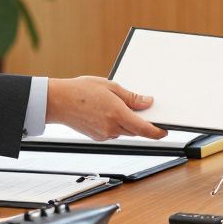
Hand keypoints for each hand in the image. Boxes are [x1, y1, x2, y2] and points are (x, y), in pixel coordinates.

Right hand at [47, 76, 167, 139]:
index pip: (145, 130)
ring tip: (119, 107)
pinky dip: (116, 125)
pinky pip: (113, 132)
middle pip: (136, 131)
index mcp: (117, 115)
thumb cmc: (80, 91)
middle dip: (142, 124)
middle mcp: (112, 128)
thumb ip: (131, 97)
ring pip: (125, 132)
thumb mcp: (110, 87)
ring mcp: (104, 134)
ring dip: (128, 123)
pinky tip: (108, 112)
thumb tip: (147, 102)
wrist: (58, 101)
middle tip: (144, 112)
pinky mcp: (97, 137)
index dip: (158, 132)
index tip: (165, 131)